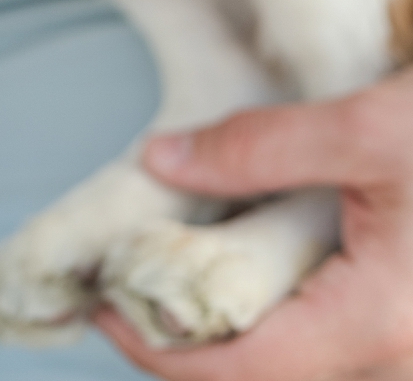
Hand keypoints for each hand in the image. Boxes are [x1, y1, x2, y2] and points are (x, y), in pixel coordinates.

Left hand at [96, 72, 412, 379]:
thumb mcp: (362, 128)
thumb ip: (258, 148)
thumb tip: (160, 160)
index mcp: (374, 323)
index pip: (241, 371)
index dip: (158, 350)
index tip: (101, 309)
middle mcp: (393, 358)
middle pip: (263, 374)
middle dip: (186, 339)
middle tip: (125, 282)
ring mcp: (404, 349)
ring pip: (296, 362)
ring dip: (230, 327)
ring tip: (174, 268)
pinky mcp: (406, 325)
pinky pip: (328, 341)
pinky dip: (274, 312)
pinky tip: (244, 261)